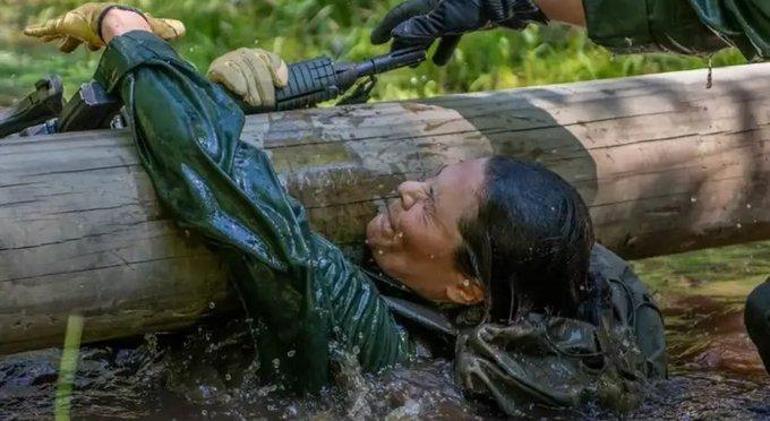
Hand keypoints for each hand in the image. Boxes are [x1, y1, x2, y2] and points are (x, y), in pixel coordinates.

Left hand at [23, 2, 184, 52]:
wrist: (124, 24)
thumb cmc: (138, 26)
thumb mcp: (155, 29)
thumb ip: (166, 30)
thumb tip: (183, 30)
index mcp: (111, 24)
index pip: (102, 33)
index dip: (98, 41)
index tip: (94, 48)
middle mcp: (94, 23)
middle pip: (84, 33)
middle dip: (78, 41)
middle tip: (73, 48)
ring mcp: (79, 23)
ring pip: (66, 31)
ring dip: (60, 38)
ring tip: (55, 45)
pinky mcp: (68, 25)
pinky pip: (49, 28)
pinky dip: (39, 31)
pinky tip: (28, 33)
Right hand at [207, 48, 288, 108]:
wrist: (217, 108)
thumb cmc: (246, 105)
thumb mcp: (263, 97)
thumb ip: (275, 89)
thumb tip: (284, 85)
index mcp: (257, 59)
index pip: (269, 58)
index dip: (276, 68)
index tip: (281, 84)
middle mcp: (243, 55)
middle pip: (257, 62)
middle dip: (265, 84)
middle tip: (268, 104)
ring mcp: (228, 60)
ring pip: (243, 66)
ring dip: (251, 87)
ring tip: (255, 103)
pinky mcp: (215, 69)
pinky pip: (226, 70)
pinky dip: (235, 80)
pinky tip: (241, 91)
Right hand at [371, 0, 539, 64]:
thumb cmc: (476, 4)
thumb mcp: (446, 17)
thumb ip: (421, 26)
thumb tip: (398, 34)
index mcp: (430, 1)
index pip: (402, 14)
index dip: (387, 27)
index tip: (375, 41)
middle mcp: (439, 4)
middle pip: (416, 23)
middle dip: (404, 42)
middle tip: (394, 58)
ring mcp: (455, 11)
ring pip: (433, 30)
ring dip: (423, 47)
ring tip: (416, 63)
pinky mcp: (471, 17)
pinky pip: (451, 33)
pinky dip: (444, 46)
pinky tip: (439, 61)